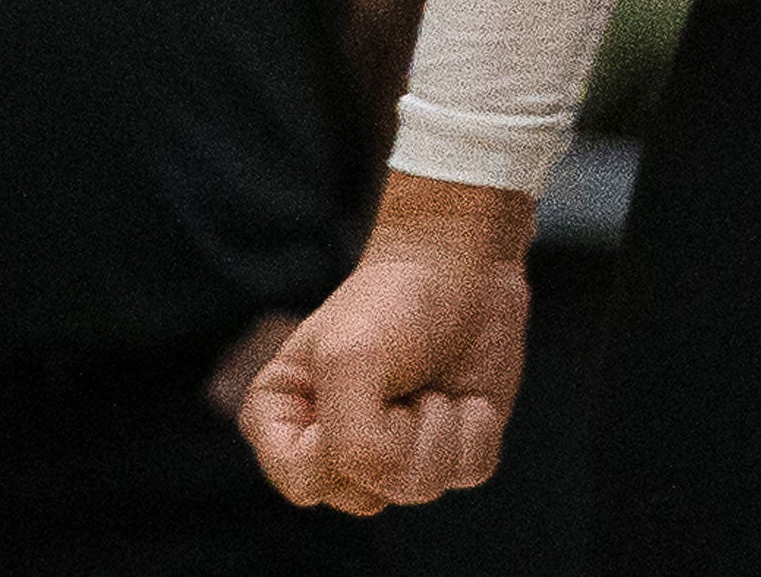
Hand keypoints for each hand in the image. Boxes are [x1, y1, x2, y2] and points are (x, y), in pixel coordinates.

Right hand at [240, 207, 534, 513]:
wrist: (464, 265)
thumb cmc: (393, 302)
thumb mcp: (350, 358)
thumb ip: (351, 437)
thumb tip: (382, 480)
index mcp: (283, 429)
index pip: (306, 483)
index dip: (342, 442)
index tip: (360, 382)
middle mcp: (333, 454)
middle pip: (367, 495)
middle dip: (398, 433)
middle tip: (403, 379)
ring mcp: (394, 457)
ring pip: (422, 488)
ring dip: (440, 426)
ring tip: (432, 385)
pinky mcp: (449, 452)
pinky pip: (470, 471)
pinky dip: (478, 427)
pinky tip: (467, 395)